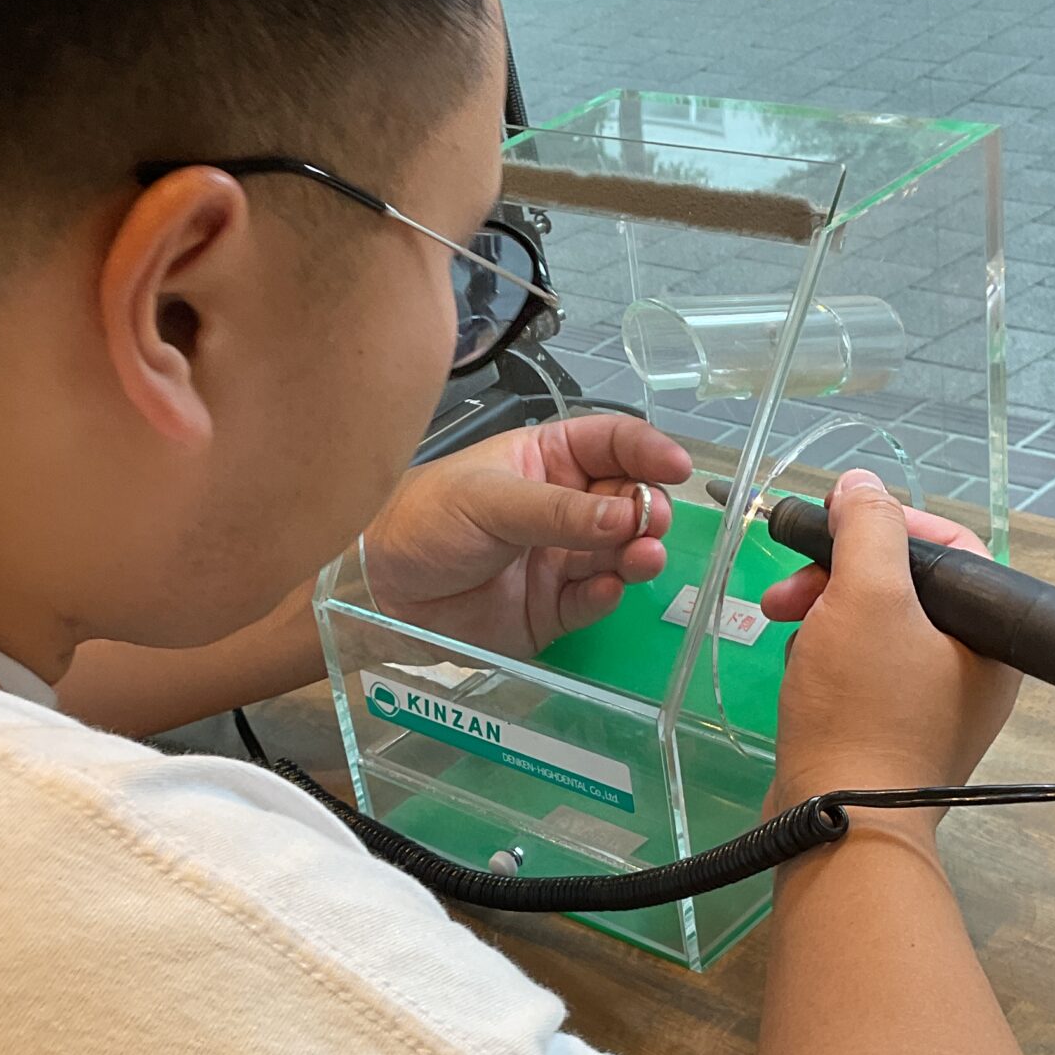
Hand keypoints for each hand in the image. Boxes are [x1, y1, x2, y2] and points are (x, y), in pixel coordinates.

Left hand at [362, 415, 693, 656]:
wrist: (378, 590)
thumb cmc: (422, 521)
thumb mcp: (489, 500)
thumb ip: (558, 510)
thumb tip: (623, 513)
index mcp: (546, 461)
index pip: (612, 445)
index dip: (647, 451)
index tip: (676, 465)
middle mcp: (562, 508)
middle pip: (628, 501)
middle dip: (647, 508)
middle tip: (649, 520)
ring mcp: (560, 559)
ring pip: (618, 554)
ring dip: (637, 553)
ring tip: (642, 555)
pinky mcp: (553, 610)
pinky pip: (594, 600)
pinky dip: (608, 594)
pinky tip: (609, 587)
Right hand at [766, 469, 1019, 814]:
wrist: (838, 823)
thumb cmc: (862, 708)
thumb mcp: (865, 598)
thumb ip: (868, 529)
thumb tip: (861, 485)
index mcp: (990, 635)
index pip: (952, 546)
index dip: (890, 523)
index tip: (834, 525)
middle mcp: (974, 670)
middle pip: (907, 588)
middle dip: (839, 574)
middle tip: (787, 588)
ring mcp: (933, 708)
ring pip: (877, 630)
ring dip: (824, 614)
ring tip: (783, 625)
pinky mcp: (893, 736)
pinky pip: (862, 673)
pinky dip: (826, 657)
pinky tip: (797, 667)